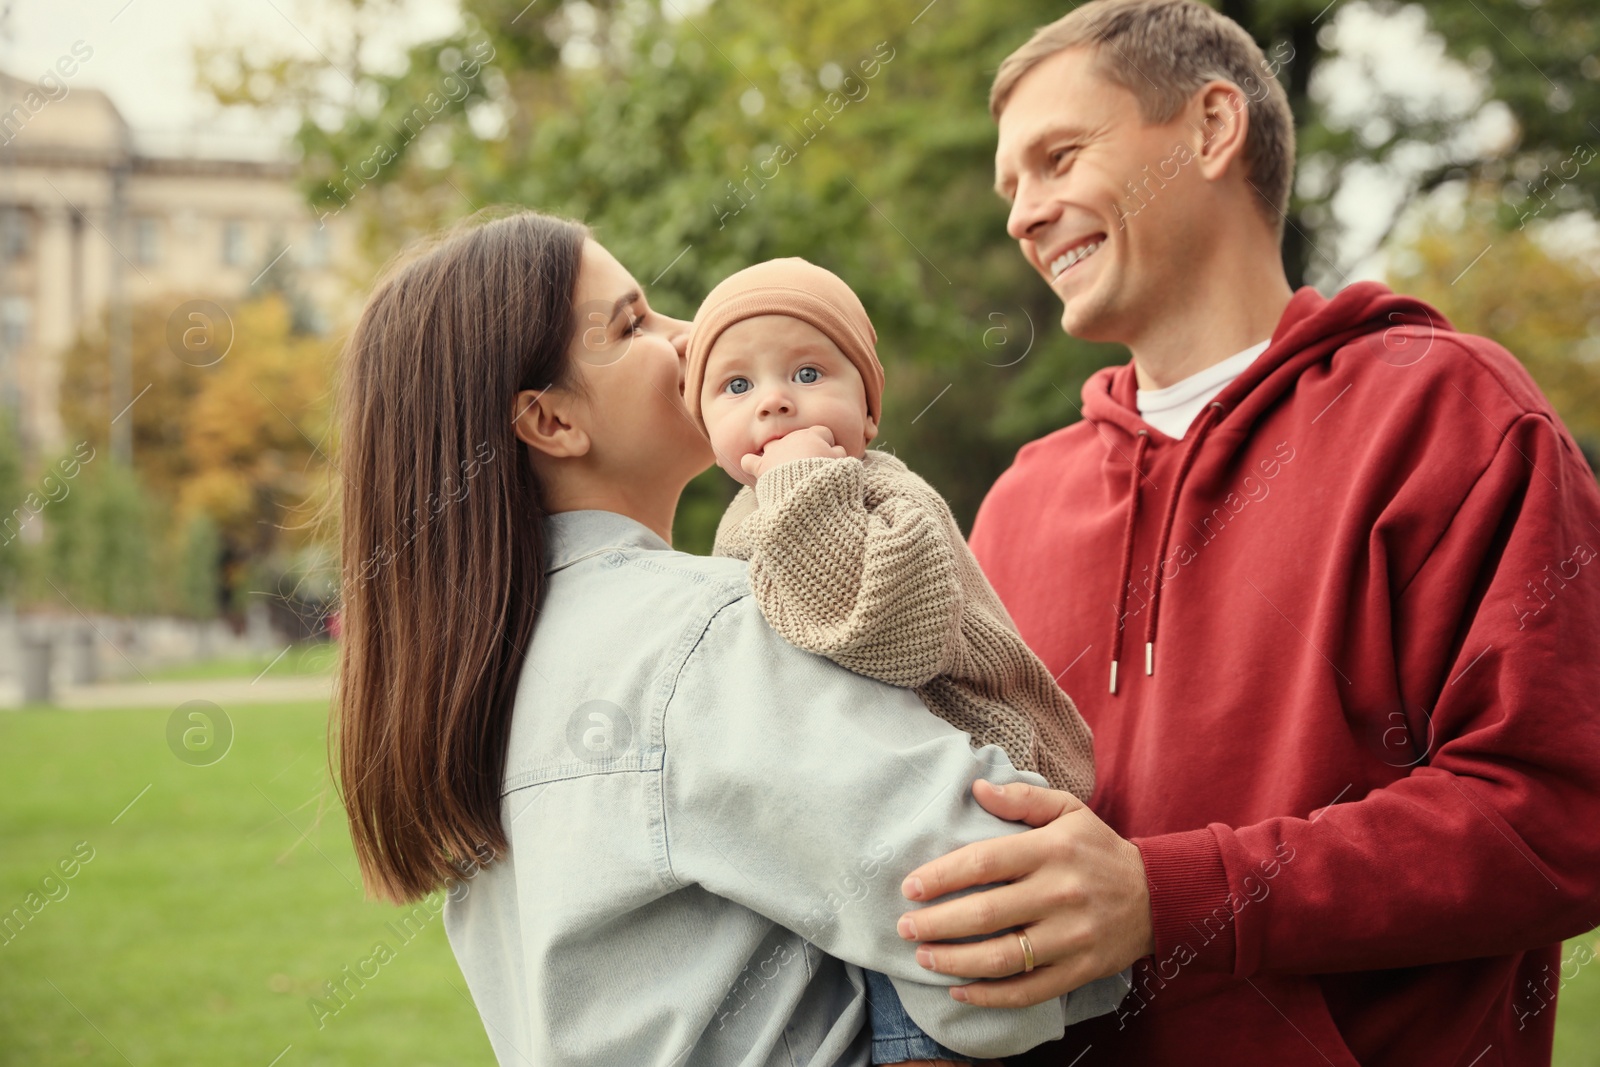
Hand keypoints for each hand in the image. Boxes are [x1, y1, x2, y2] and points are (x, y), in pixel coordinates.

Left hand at [739, 425, 846, 479]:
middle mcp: (792, 439)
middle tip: (806, 465)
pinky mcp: (762, 466)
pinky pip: (749, 460)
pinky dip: (750, 464)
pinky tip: (752, 467)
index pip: (822, 433)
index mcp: (814, 436)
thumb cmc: (828, 476)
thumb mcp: (841, 465)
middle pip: (796, 438)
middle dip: (801, 448)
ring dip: (776, 453)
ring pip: (772, 445)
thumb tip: (837, 452)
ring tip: (780, 466)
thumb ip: (838, 455)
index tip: (829, 455)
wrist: (807, 489)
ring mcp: (775, 451)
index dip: (826, 444)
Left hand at [895, 780, 1154, 1007]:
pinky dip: (990, 996)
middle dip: (937, 924)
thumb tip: (977, 788)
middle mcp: (1060, 894)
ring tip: (923, 957)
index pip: (985, 862)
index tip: (910, 887)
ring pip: (1003, 957)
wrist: (1158, 895)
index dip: (942, 876)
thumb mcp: (1069, 810)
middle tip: (905, 926)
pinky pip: (1028, 990)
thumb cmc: (1099, 849)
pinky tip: (958, 989)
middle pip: (986, 914)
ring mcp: (1071, 937)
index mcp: (1052, 850)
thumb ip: (1022, 797)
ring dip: (955, 961)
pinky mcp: (1080, 970)